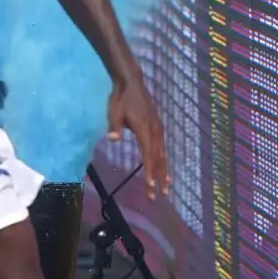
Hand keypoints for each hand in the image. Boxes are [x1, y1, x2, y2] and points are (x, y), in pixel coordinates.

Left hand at [106, 82, 169, 201]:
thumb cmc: (121, 98)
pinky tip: (162, 167)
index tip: (150, 187)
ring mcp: (158, 129)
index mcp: (145, 130)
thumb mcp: (114, 112)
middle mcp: (155, 131)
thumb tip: (112, 140)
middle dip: (158, 178)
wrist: (132, 83)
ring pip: (162, 154)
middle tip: (159, 195)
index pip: (148, 156)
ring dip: (163, 171)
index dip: (149, 173)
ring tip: (165, 187)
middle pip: (158, 159)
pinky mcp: (158, 127)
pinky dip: (162, 160)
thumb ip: (114, 127)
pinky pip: (162, 147)